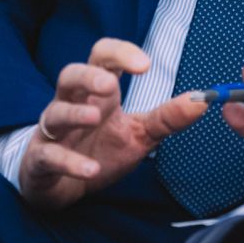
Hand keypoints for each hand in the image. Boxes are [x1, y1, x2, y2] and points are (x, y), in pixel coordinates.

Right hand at [18, 38, 205, 209]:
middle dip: (88, 76)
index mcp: (97, 94)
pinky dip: (69, 162)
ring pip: (54, 113)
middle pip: (70, 75)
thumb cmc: (101, 151)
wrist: (65, 189)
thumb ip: (168, 117)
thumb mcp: (140, 134)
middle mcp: (71, 105)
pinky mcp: (41, 161)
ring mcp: (53, 133)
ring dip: (74, 114)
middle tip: (109, 83)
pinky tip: (90, 169)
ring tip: (95, 118)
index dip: (121, 54)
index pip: (103, 57)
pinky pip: (49, 156)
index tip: (145, 65)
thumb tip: (202, 100)